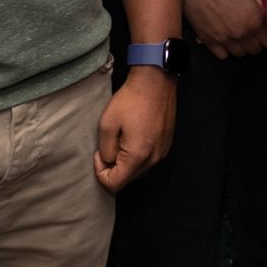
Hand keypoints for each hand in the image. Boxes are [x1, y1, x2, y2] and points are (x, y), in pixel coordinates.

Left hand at [95, 68, 176, 192]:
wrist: (155, 81)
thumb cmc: (131, 100)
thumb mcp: (107, 125)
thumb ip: (105, 151)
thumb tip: (108, 162)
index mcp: (138, 156)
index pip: (115, 184)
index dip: (101, 173)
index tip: (98, 154)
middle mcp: (154, 158)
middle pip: (128, 179)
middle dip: (114, 167)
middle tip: (108, 145)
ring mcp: (163, 151)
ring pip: (138, 170)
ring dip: (126, 161)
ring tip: (121, 139)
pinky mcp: (167, 144)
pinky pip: (149, 159)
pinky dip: (138, 155)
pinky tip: (134, 135)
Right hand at [184, 0, 266, 57]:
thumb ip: (258, 6)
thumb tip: (264, 12)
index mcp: (255, 19)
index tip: (264, 33)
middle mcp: (241, 33)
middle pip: (255, 50)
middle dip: (255, 42)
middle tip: (252, 34)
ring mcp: (224, 39)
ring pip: (240, 54)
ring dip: (241, 46)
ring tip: (239, 36)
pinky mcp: (208, 40)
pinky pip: (222, 56)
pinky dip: (225, 50)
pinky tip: (225, 39)